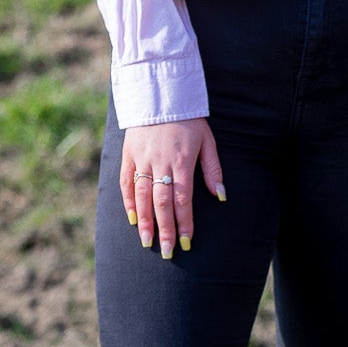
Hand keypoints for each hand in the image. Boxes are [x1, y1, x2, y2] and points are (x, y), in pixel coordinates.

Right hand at [120, 119, 224, 258]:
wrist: (160, 94)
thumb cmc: (189, 120)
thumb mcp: (207, 140)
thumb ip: (213, 169)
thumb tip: (221, 196)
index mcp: (182, 161)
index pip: (183, 198)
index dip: (185, 222)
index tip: (186, 242)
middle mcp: (160, 162)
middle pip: (162, 202)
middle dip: (165, 229)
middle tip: (166, 252)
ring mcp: (142, 158)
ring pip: (141, 195)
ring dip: (145, 221)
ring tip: (147, 242)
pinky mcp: (128, 154)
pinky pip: (126, 182)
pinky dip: (128, 201)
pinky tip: (132, 219)